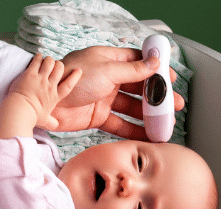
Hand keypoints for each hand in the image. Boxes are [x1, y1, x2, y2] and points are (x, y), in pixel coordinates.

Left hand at [9, 54, 81, 129]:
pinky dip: (38, 57)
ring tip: (44, 62)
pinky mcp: (30, 74)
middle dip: (58, 65)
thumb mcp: (46, 121)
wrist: (21, 111)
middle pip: (60, 68)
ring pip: (50, 61)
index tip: (78, 70)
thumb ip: (52, 122)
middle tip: (53, 67)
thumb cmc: (33, 117)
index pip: (69, 84)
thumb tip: (56, 126)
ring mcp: (40, 79)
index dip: (75, 76)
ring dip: (48, 60)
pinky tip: (37, 59)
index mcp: (55, 97)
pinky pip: (37, 60)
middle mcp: (50, 86)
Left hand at [53, 46, 184, 139]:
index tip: (171, 78)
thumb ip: (132, 71)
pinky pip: (120, 124)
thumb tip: (154, 64)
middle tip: (174, 105)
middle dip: (157, 97)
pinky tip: (147, 136)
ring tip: (165, 123)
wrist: (46, 102)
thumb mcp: (106, 70)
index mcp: (110, 60)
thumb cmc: (72, 78)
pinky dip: (133, 130)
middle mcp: (109, 79)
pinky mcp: (98, 118)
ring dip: (148, 116)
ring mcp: (104, 99)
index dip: (156, 70)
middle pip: (139, 87)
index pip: (139, 62)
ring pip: (132, 108)